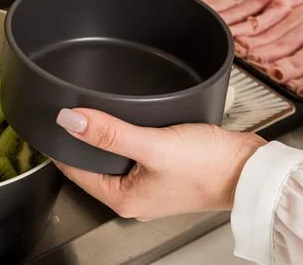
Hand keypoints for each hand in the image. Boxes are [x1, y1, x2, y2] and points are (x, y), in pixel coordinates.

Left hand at [52, 108, 264, 220]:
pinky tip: (134, 117)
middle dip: (84, 135)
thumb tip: (70, 120)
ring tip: (99, 107)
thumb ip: (110, 133)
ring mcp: (150, 183)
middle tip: (73, 104)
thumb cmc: (210, 166)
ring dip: (108, 133)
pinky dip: (130, 133)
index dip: (61, 141)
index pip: (74, 170)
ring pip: (115, 154)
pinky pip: (136, 149)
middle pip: (93, 161)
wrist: (251, 169)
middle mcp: (134, 195)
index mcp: (123, 199)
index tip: (51, 116)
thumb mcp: (153, 144)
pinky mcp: (166, 170)